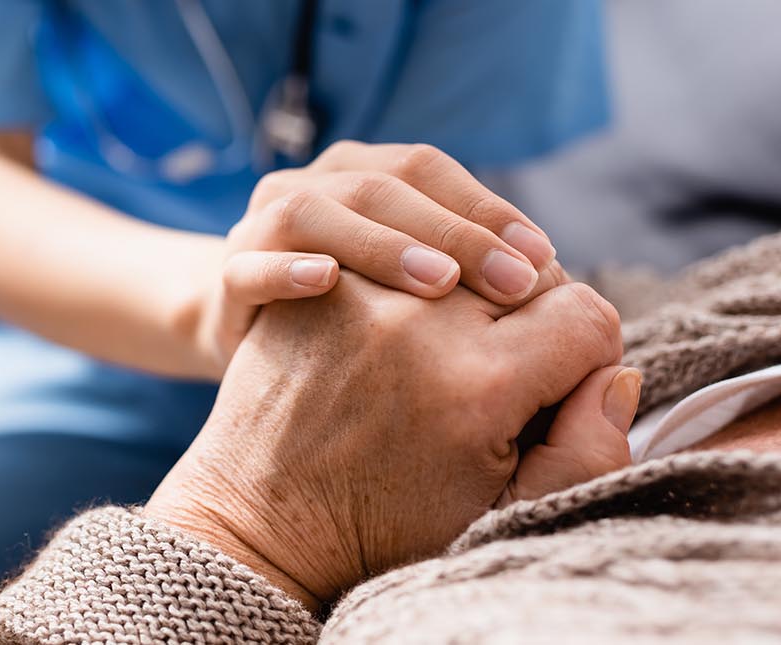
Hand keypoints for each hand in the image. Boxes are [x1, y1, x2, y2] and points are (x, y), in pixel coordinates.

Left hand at [147, 272, 637, 608]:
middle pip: (528, 272)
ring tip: (452, 340)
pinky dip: (412, 274)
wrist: (263, 520)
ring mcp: (360, 293)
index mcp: (479, 385)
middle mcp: (421, 324)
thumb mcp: (500, 513)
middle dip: (531, 314)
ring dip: (473, 285)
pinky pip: (396, 247)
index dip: (587, 352)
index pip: (586, 315)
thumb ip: (586, 449)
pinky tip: (403, 319)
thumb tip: (619, 374)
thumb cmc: (388, 526)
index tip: (558, 383)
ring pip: (462, 251)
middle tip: (499, 367)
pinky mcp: (316, 283)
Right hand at [187, 141, 564, 376]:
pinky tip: (326, 284)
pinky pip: (250, 267)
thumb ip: (462, 269)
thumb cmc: (352, 326)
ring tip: (438, 286)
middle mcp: (310, 187)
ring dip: (380, 245)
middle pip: (380, 186)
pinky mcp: (230, 279)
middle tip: (514, 284)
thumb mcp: (408, 289)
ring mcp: (261, 229)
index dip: (486, 209)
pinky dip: (287, 271)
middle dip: (452, 232)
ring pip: (314, 213)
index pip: (427, 169)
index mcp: (359, 174)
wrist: (250, 352)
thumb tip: (551, 272)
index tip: (543, 260)